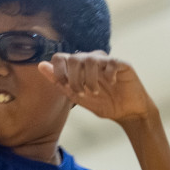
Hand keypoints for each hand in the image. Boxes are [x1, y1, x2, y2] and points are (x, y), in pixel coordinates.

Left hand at [38, 52, 155, 123]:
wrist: (128, 112)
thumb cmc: (104, 104)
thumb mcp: (78, 96)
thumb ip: (61, 83)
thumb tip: (41, 66)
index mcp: (79, 68)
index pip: (60, 57)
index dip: (58, 70)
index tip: (64, 85)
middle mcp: (91, 61)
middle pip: (74, 57)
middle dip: (74, 78)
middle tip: (82, 92)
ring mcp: (107, 61)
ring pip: (91, 59)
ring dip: (90, 79)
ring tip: (95, 91)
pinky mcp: (122, 64)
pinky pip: (111, 62)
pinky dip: (108, 74)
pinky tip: (112, 83)